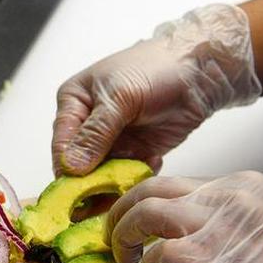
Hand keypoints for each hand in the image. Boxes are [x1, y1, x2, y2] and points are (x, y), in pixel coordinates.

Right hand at [51, 4, 261, 174]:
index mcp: (74, 104)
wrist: (200, 70)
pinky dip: (137, 176)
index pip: (62, 144)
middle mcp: (88, 125)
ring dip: (115, 182)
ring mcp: (112, 141)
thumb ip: (94, 133)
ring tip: (131, 177)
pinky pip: (128, 176)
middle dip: (90, 182)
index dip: (66, 169)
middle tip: (104, 193)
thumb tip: (71, 166)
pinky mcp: (136, 153)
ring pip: (102, 175)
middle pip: (79, 166)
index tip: (73, 193)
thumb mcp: (119, 97)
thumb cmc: (156, 68)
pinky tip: (152, 161)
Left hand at [108, 171, 262, 262]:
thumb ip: (225, 223)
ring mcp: (215, 224)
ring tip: (130, 261)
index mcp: (240, 186)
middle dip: (122, 213)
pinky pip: (155, 254)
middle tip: (117, 239)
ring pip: (144, 212)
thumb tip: (185, 238)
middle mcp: (226, 196)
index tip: (135, 227)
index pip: (175, 183)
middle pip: (149, 188)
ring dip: (125, 237)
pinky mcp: (207, 259)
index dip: (146, 205)